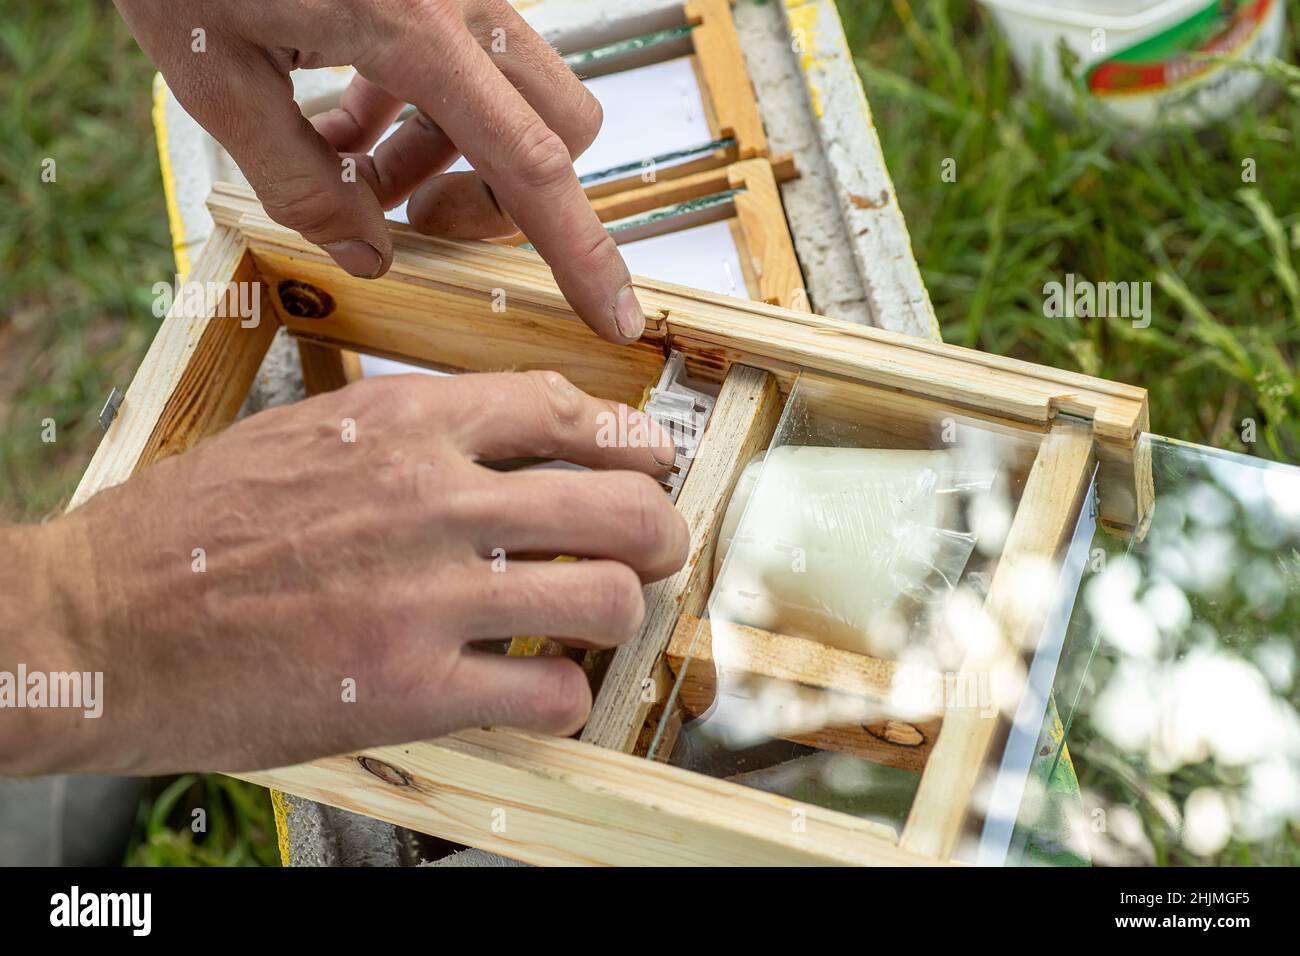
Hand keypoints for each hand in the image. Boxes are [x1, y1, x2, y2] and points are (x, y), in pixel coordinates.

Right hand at [7, 372, 685, 773]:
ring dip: (620, 614)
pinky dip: (563, 694)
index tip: (651, 460)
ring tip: (594, 623)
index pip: (567, 412)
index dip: (633, 440)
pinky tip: (538, 686)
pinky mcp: (412, 688)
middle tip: (654, 550)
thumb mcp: (307, 433)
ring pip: (608, 598)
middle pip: (620, 505)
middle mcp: (432, 499)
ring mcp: (427, 595)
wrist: (94, 624)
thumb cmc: (188, 530)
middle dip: (660, 532)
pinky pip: (551, 692)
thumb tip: (511, 437)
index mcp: (405, 424)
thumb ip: (414, 429)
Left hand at [112, 0, 646, 341]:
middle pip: (556, 130)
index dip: (580, 251)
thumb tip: (368, 254)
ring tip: (359, 171)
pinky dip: (427, 114)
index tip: (614, 313)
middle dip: (504, 199)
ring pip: (514, 101)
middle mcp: (460, 1)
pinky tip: (349, 123)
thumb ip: (297, 179)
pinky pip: (470, 65)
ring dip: (454, 159)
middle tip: (418, 220)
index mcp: (414, 28)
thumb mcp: (215, 74)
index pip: (532, 164)